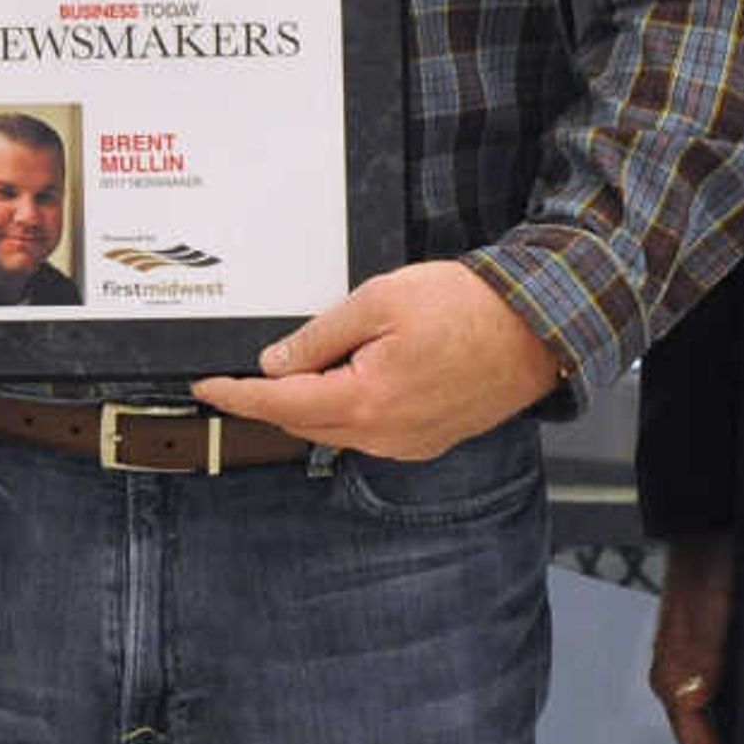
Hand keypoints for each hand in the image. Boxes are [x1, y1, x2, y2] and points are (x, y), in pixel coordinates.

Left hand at [191, 260, 560, 460]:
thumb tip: (275, 363)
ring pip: (336, 431)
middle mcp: (384, 435)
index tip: (205, 386)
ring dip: (308, 406)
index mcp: (365, 401)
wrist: (538, 330)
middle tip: (237, 377)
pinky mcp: (428, 440)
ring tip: (292, 372)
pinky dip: (344, 412)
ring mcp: (409, 443)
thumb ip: (321, 336)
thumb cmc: (469, 308)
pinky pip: (368, 433)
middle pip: (304, 423)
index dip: (236, 395)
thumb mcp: (380, 300)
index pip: (279, 403)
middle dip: (267, 402)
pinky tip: (345, 383)